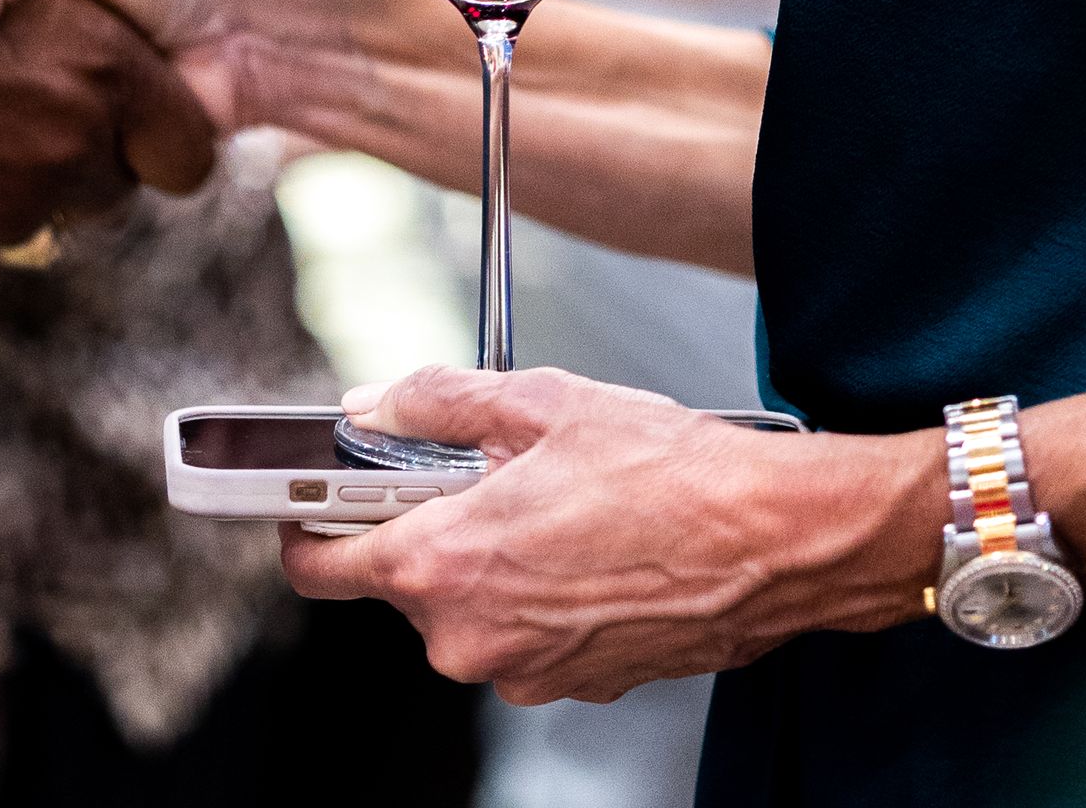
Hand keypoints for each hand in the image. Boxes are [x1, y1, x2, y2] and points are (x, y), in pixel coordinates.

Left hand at [278, 367, 936, 704]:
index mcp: (445, 565)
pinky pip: (526, 629)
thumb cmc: (674, 475)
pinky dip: (540, 587)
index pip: (318, 567)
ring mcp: (525, 671)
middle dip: (430, 523)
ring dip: (492, 554)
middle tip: (482, 471)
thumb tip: (376, 404)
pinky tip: (589, 540)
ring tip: (556, 500)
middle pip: (402, 580)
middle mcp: (473, 637)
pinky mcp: (574, 684)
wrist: (778, 540)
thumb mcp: (538, 402)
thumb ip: (433, 402)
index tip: (311, 499)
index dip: (307, 523)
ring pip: (470, 604)